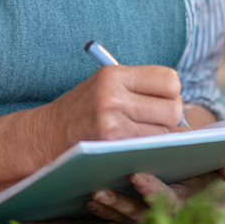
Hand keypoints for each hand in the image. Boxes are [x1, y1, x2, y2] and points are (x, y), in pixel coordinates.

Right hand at [34, 65, 184, 155]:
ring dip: (163, 135)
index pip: (169, 79)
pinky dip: (152, 148)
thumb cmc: (81, 109)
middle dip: (172, 115)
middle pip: (173, 107)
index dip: (171, 90)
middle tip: (158, 119)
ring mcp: (113, 125)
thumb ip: (138, 86)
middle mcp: (114, 97)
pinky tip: (141, 146)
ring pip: (166, 132)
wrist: (45, 136)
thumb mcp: (104, 84)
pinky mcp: (112, 147)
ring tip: (145, 133)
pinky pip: (151, 148)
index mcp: (114, 75)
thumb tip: (179, 100)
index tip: (162, 98)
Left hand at [86, 165, 224, 223]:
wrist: (193, 173)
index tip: (135, 175)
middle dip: (120, 205)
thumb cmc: (203, 169)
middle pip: (139, 216)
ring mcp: (146, 223)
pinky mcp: (130, 223)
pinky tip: (87, 202)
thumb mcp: (220, 168)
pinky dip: (101, 215)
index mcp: (184, 206)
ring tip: (90, 195)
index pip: (168, 203)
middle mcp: (164, 220)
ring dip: (107, 210)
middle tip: (99, 190)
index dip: (152, 190)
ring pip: (123, 221)